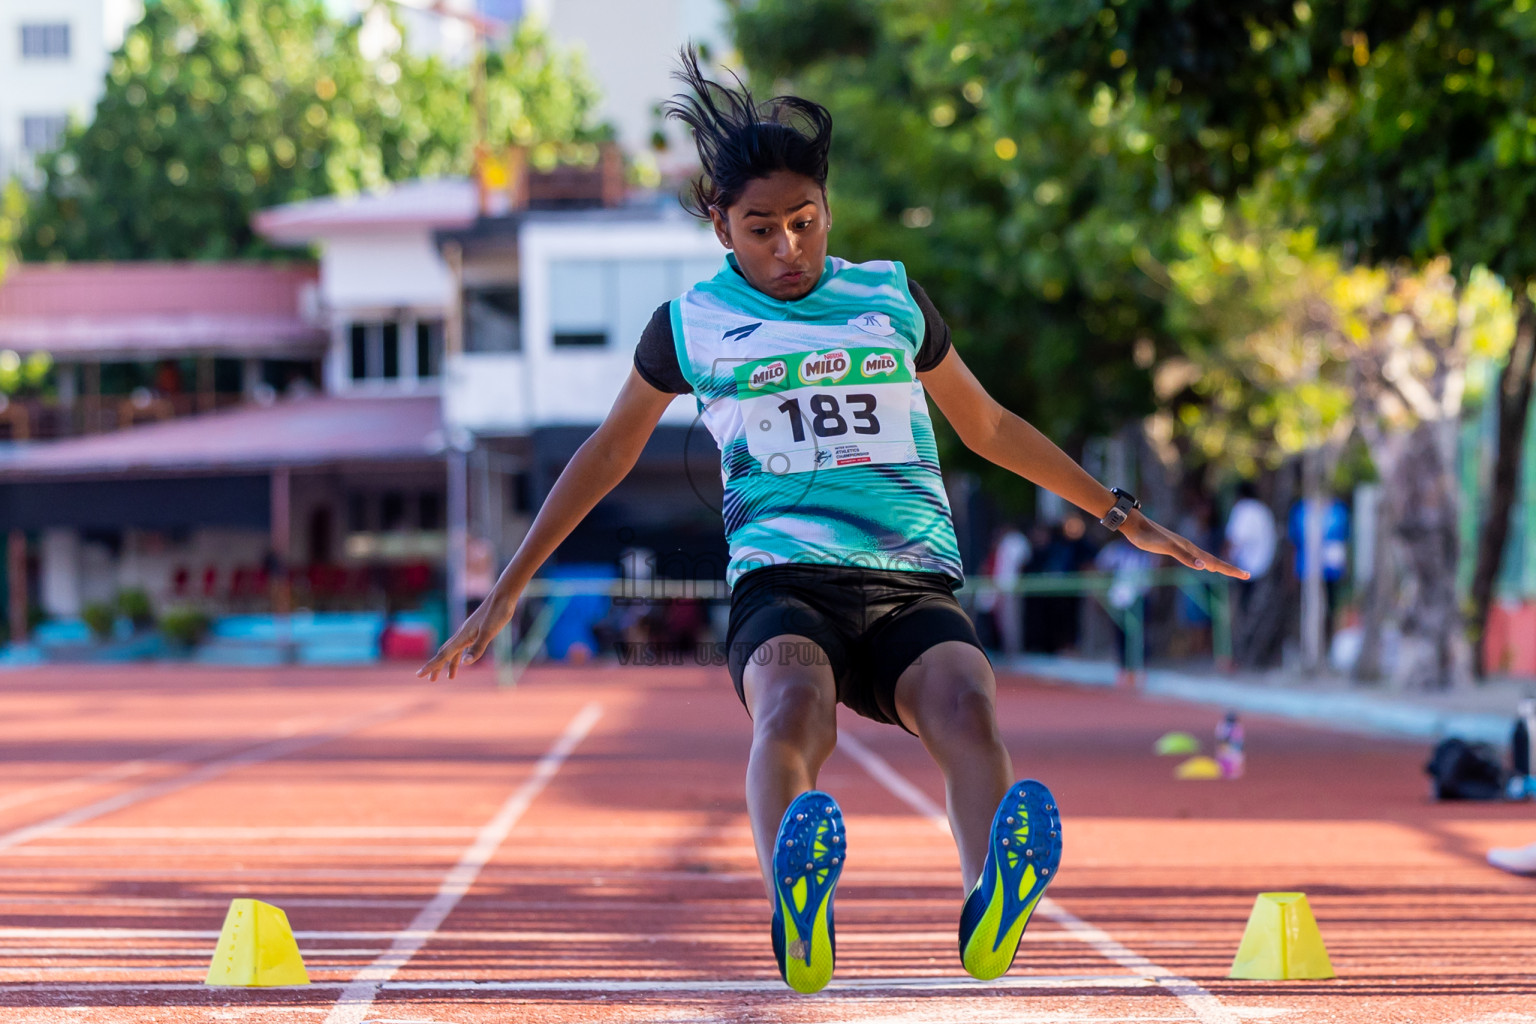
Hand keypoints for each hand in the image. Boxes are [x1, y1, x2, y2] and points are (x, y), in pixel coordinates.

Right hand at [417, 591, 516, 680]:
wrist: (503, 596)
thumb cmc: (497, 613)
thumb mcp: (489, 632)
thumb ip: (477, 648)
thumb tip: (465, 663)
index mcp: (462, 637)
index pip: (443, 655)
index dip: (431, 666)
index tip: (418, 675)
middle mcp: (461, 634)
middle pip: (444, 654)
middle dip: (436, 667)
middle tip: (430, 680)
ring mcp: (468, 632)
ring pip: (454, 650)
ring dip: (450, 663)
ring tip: (450, 677)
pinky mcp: (476, 630)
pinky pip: (463, 646)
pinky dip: (460, 654)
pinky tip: (463, 659)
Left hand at [1121, 511, 1249, 578]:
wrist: (1134, 524)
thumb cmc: (1148, 536)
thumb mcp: (1166, 547)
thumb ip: (1184, 556)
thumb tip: (1203, 567)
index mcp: (1190, 548)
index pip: (1215, 562)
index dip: (1230, 569)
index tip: (1246, 575)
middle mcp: (1189, 547)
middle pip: (1214, 560)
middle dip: (1229, 569)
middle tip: (1246, 575)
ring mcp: (1182, 547)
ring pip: (1205, 558)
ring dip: (1218, 565)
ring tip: (1226, 571)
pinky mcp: (1173, 547)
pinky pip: (1194, 557)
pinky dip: (1203, 563)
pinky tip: (1203, 565)